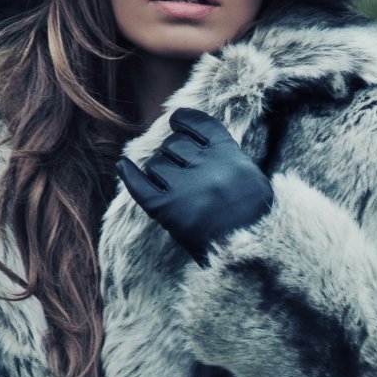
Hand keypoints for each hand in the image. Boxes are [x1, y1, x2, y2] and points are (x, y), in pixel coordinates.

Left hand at [116, 108, 273, 264]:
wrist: (250, 256)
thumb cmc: (252, 221)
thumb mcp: (250, 179)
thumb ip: (226, 158)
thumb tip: (195, 140)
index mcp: (230, 156)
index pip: (200, 124)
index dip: (184, 120)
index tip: (176, 121)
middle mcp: (207, 167)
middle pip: (174, 144)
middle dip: (172, 152)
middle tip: (178, 168)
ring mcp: (186, 188)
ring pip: (156, 164)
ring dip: (158, 171)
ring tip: (170, 186)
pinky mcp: (167, 210)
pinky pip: (138, 185)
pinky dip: (128, 174)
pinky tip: (123, 166)